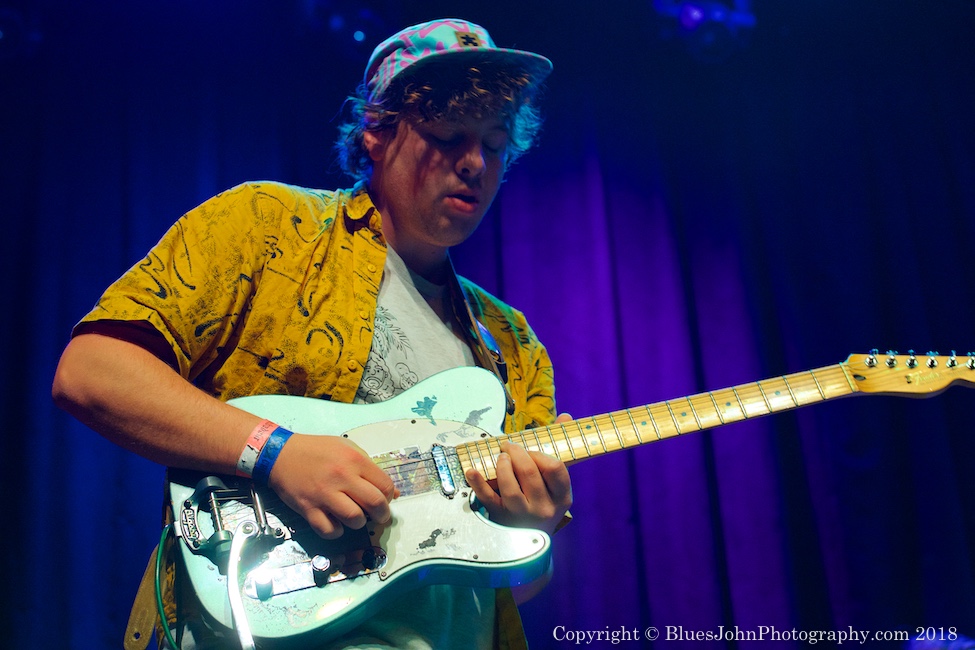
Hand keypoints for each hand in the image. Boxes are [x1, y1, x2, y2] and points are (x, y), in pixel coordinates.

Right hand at [267, 434, 397, 538]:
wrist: (281, 454)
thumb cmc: (317, 450)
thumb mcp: (347, 448)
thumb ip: (371, 468)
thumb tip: (393, 493)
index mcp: (354, 460)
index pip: (385, 485)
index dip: (389, 497)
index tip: (384, 500)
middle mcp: (342, 476)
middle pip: (375, 504)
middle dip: (382, 515)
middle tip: (378, 516)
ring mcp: (324, 494)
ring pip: (355, 519)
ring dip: (359, 523)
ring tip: (355, 517)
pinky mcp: (308, 508)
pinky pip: (329, 530)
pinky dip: (336, 531)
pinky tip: (336, 523)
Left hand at [465, 414, 572, 534]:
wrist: (532, 542)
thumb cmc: (544, 501)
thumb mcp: (556, 482)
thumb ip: (559, 447)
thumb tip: (565, 416)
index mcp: (561, 496)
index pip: (555, 468)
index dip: (540, 453)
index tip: (530, 449)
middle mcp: (544, 508)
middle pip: (530, 473)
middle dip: (517, 453)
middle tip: (509, 446)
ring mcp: (522, 515)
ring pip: (510, 487)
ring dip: (502, 466)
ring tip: (500, 457)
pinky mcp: (502, 519)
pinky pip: (488, 499)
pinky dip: (478, 484)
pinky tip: (472, 471)